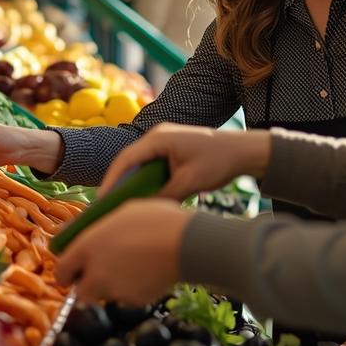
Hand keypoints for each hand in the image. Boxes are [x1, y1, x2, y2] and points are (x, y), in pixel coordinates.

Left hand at [55, 199, 191, 303]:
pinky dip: (134, 289)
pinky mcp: (134, 300)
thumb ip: (102, 226)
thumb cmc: (156, 220)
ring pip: (106, 294)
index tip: (72, 273)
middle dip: (87, 286)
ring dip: (112, 287)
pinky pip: (128, 297)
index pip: (61, 270)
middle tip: (99, 276)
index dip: (66, 273)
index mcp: (87, 246)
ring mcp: (114, 289)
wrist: (186, 244)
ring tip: (132, 269)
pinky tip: (149, 273)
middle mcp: (95, 272)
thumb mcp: (123, 211)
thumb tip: (96, 229)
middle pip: (80, 292)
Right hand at [100, 124, 270, 200]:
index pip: (126, 159)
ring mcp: (164, 140)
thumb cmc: (219, 161)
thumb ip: (166, 195)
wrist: (243, 151)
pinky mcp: (171, 148)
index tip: (102, 199)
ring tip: (119, 203)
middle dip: (117, 182)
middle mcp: (157, 135)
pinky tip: (141, 195)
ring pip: (139, 163)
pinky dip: (144, 179)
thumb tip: (144, 210)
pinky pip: (151, 164)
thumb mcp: (190, 182)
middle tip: (105, 204)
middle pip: (129, 160)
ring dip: (131, 181)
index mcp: (159, 138)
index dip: (112, 179)